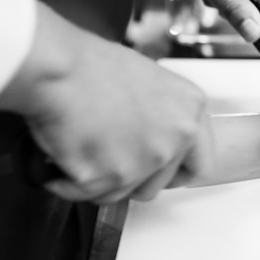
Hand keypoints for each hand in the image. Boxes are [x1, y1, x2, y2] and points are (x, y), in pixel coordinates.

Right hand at [0, 3, 213, 203]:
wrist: (58, 66)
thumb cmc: (93, 65)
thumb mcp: (149, 82)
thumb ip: (163, 116)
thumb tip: (151, 138)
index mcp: (192, 110)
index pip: (200, 164)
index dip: (176, 174)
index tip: (159, 174)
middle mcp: (177, 138)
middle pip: (157, 186)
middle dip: (131, 179)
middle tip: (107, 158)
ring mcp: (146, 160)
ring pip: (121, 194)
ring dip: (99, 181)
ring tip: (81, 147)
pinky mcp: (109, 177)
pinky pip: (86, 194)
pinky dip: (68, 183)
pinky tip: (60, 156)